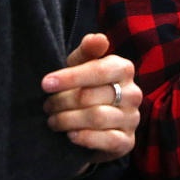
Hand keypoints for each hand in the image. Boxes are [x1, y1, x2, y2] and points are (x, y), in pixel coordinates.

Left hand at [42, 33, 140, 164]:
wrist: (93, 122)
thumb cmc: (85, 86)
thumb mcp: (82, 65)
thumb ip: (87, 51)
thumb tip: (98, 38)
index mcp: (123, 69)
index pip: (99, 71)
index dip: (70, 77)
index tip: (46, 84)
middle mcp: (133, 93)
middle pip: (92, 96)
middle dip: (62, 102)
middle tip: (46, 106)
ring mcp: (132, 118)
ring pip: (97, 118)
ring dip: (68, 120)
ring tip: (52, 121)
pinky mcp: (128, 141)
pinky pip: (108, 140)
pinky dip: (85, 138)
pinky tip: (70, 135)